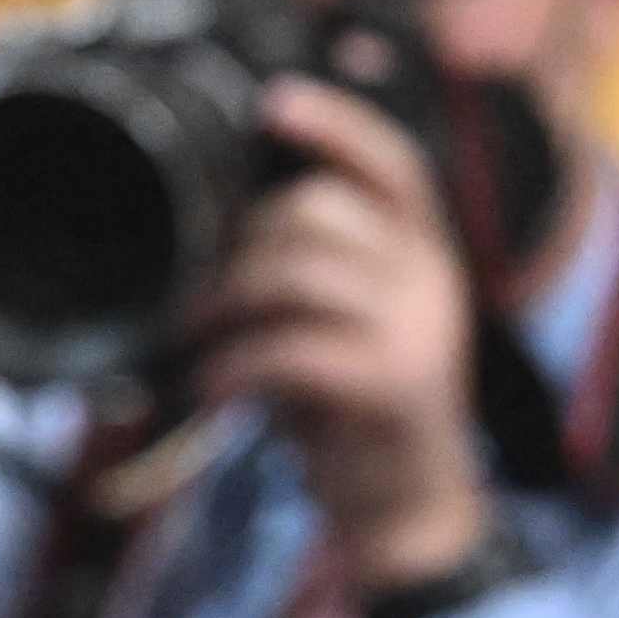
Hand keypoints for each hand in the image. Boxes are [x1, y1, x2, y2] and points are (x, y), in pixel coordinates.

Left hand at [188, 75, 491, 590]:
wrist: (406, 512)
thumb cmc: (355, 416)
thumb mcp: (338, 328)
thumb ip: (305, 274)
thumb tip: (217, 232)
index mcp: (422, 253)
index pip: (391, 164)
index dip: (335, 125)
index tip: (272, 104)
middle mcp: (430, 277)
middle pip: (319, 212)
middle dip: (237, 241)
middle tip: (188, 286)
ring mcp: (417, 329)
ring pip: (298, 273)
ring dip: (223, 300)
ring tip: (188, 334)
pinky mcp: (392, 384)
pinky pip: (292, 348)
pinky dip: (235, 364)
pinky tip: (209, 385)